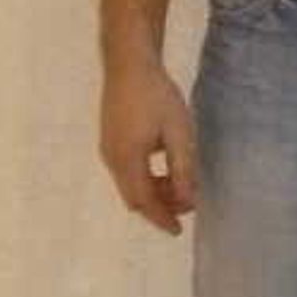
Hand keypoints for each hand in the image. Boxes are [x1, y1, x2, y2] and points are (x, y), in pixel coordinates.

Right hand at [100, 57, 199, 230]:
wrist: (129, 65)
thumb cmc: (157, 96)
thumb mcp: (178, 133)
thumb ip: (182, 168)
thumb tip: (187, 200)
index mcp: (127, 159)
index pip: (145, 201)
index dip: (162, 218)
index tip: (178, 231)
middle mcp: (112, 158)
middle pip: (135, 196)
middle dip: (160, 207)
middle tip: (188, 205)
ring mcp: (108, 149)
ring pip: (130, 184)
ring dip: (154, 191)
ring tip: (182, 186)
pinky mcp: (111, 140)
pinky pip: (127, 171)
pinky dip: (146, 178)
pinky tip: (167, 169)